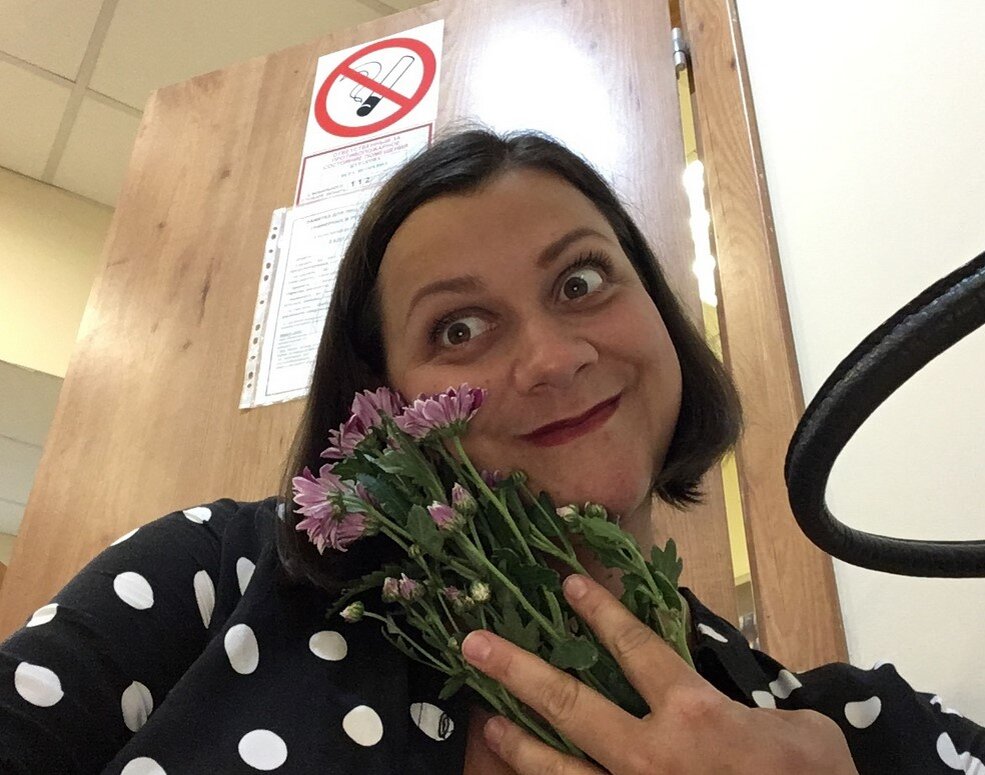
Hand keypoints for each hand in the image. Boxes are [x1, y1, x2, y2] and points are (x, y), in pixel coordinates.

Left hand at [460, 574, 858, 773]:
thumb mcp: (802, 733)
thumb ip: (755, 706)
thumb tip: (733, 699)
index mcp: (692, 714)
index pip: (635, 647)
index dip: (600, 611)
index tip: (568, 584)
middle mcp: (649, 754)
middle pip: (570, 703)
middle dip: (517, 670)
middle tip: (475, 646)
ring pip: (559, 767)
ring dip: (517, 741)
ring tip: (486, 721)